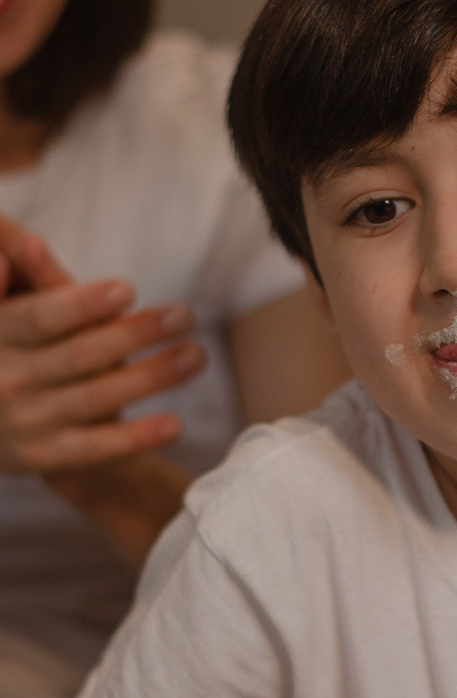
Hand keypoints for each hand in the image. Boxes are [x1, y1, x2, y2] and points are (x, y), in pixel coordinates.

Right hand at [0, 216, 205, 472]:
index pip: (40, 318)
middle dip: (135, 334)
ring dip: (151, 376)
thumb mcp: (11, 312)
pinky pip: (96, 449)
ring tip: (196, 355)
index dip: (82, 305)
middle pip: (79, 356)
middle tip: (185, 316)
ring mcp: (27, 421)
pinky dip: (136, 438)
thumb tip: (30, 240)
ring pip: (96, 398)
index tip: (127, 290)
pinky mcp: (46, 456)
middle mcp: (8, 378)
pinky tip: (175, 424)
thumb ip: (31, 280)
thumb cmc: (11, 347)